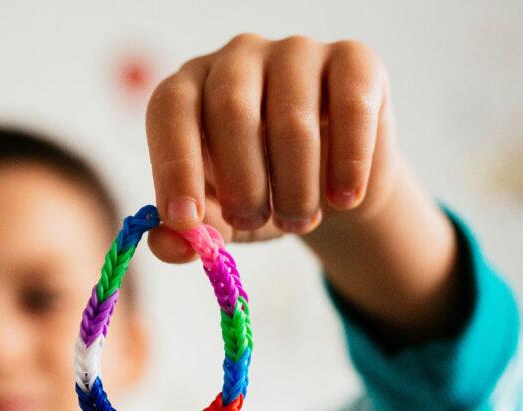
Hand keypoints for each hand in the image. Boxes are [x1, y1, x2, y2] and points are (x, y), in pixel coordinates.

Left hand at [145, 33, 401, 262]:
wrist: (331, 187)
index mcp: (189, 88)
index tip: (185, 219)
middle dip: (241, 182)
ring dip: (294, 187)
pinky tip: (343, 198)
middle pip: (231, 108)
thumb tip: (169, 246)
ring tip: (297, 221)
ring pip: (292, 119)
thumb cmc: (258, 194)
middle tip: (251, 221)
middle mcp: (237, 58)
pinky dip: (347, 164)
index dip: (174, 164)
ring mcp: (295, 51)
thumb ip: (184, 234)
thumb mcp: (217, 218)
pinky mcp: (353, 60)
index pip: (170, 110)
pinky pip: (351, 108)